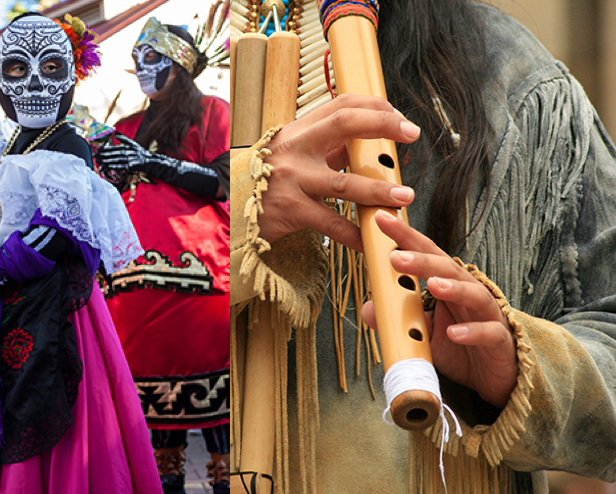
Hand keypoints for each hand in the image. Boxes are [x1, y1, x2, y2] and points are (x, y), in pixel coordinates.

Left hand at [95, 132, 153, 170]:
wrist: (151, 162)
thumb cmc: (141, 153)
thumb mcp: (133, 143)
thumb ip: (124, 138)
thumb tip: (115, 132)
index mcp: (128, 146)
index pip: (115, 147)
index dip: (106, 148)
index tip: (98, 149)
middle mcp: (129, 152)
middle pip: (114, 153)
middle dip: (104, 154)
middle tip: (95, 155)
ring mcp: (130, 159)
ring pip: (116, 160)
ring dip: (106, 160)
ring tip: (99, 161)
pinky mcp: (131, 166)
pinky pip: (120, 166)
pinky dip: (113, 166)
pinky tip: (107, 166)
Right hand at [255, 94, 421, 251]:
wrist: (229, 212)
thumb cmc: (267, 183)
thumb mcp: (294, 157)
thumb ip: (327, 148)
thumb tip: (368, 142)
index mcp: (298, 132)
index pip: (341, 105)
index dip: (375, 107)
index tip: (400, 119)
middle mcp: (295, 150)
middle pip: (344, 125)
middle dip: (383, 125)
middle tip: (411, 133)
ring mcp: (292, 180)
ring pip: (344, 182)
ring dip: (379, 189)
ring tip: (404, 195)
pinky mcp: (290, 212)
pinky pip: (331, 224)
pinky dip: (355, 234)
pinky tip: (373, 241)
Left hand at [360, 211, 517, 407]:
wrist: (493, 378)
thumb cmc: (458, 346)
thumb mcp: (421, 331)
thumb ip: (399, 318)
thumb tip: (368, 309)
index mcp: (449, 284)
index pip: (426, 255)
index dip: (405, 236)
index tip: (381, 219)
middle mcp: (469, 293)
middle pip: (448, 269)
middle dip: (422, 260)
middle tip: (395, 256)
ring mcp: (488, 315)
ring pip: (474, 295)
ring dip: (452, 288)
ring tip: (432, 285)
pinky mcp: (500, 341)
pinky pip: (488, 333)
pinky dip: (472, 332)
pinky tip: (453, 332)